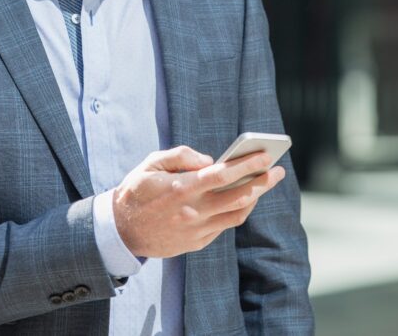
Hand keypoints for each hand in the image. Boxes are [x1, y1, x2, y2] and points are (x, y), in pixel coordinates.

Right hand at [112, 145, 285, 257]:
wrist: (120, 231)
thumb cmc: (137, 191)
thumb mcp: (151, 164)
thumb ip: (181, 156)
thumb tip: (210, 160)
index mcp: (181, 188)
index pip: (223, 175)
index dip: (248, 164)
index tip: (266, 155)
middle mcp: (192, 211)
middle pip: (238, 196)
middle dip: (262, 182)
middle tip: (277, 170)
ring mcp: (196, 230)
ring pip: (236, 215)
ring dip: (254, 198)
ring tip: (264, 184)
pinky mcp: (196, 243)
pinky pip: (224, 227)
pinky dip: (237, 211)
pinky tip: (243, 199)